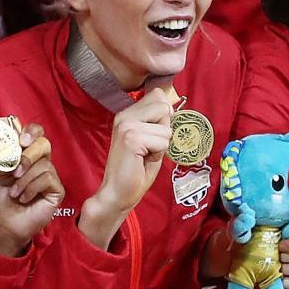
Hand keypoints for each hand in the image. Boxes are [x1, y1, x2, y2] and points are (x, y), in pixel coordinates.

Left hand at [0, 128, 61, 255]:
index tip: (21, 140)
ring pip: (44, 165)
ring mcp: (51, 176)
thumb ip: (3, 153)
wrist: (4, 221)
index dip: (32, 131)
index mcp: (28, 155)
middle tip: (14, 172)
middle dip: (27, 156)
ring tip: (15, 192)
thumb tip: (9, 141)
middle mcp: (42, 163)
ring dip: (25, 179)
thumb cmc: (1, 197)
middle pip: (43, 145)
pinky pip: (48, 178)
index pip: (37, 133)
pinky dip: (32, 188)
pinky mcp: (57, 190)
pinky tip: (24, 198)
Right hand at [81, 91, 173, 249]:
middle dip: (164, 131)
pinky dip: (158, 154)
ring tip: (145, 155)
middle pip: (164, 107)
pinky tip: (143, 160)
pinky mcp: (131, 138)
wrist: (117, 193)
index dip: (164, 117)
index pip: (157, 95)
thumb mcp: (150, 140)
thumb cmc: (135, 170)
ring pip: (166, 127)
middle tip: (148, 147)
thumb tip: (171, 106)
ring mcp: (127, 125)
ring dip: (161, 145)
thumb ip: (158, 121)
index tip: (151, 135)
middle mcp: (124, 116)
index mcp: (127, 114)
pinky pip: (163, 141)